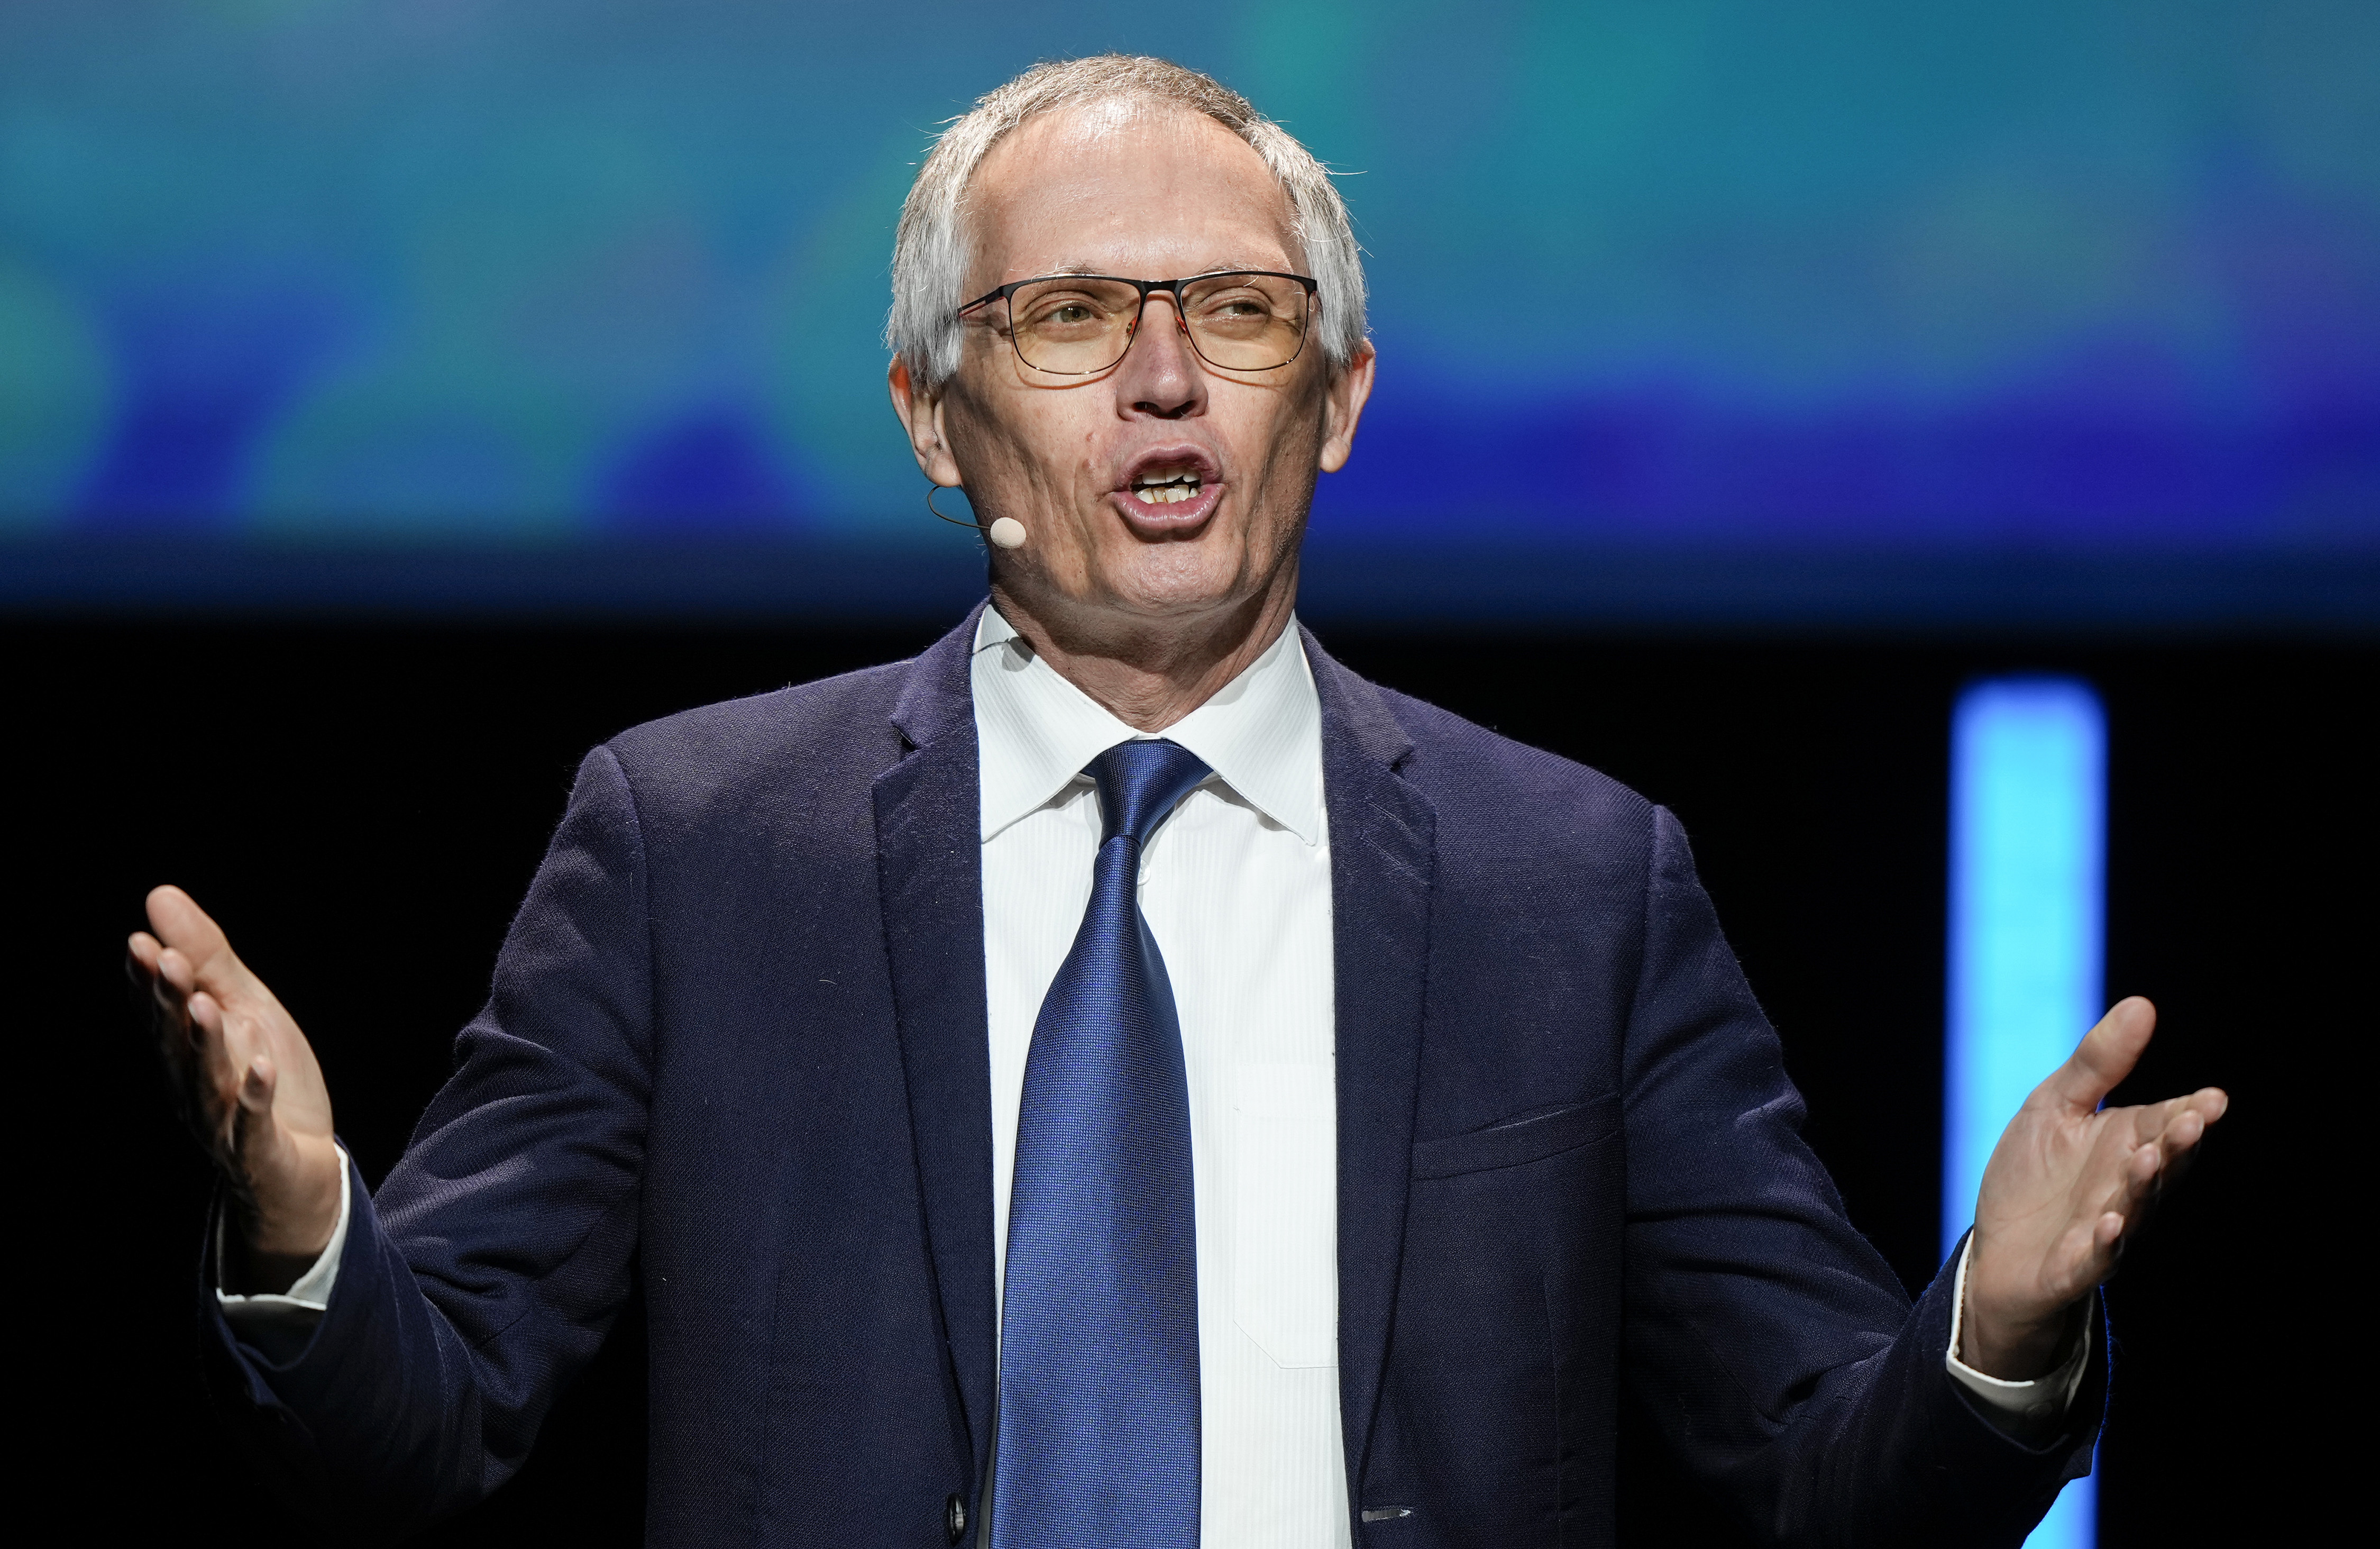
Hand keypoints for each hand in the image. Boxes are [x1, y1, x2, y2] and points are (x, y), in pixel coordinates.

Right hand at [128, 885, 342, 1292]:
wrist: (300, 1168)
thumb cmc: (266, 1081)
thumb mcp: (246, 1009)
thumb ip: (206, 960)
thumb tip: (159, 896)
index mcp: (187, 1052)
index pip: (161, 1012)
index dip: (148, 982)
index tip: (139, 943)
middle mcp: (194, 1086)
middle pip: (177, 1042)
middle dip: (168, 1002)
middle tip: (161, 958)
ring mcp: (224, 1122)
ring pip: (208, 1080)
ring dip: (204, 1043)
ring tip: (202, 1002)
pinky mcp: (258, 1151)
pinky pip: (254, 1125)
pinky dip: (256, 1097)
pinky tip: (263, 1067)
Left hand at [1963, 996, 2226, 1378]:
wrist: (1998, 1249)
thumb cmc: (2035, 1174)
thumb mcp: (2056, 1105)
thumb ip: (2097, 1063)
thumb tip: (2143, 1004)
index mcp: (2127, 1144)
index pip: (2165, 1125)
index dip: (2190, 1114)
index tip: (2213, 1099)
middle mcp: (2126, 1188)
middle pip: (2159, 1166)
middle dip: (2176, 1145)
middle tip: (2191, 1121)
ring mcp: (2104, 1229)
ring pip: (2132, 1207)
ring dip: (2141, 1185)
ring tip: (2148, 1158)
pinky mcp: (2074, 1265)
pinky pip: (2094, 1256)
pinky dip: (2103, 1242)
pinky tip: (2108, 1224)